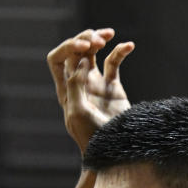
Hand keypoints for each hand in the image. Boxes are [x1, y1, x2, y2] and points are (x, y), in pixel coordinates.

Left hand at [47, 28, 133, 150]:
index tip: (85, 49)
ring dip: (98, 39)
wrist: (113, 151)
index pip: (58, 59)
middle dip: (84, 40)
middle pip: (75, 51)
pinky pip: (114, 62)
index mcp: (65, 90)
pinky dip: (120, 51)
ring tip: (108, 36)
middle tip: (98, 40)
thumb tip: (81, 61)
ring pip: (93, 52)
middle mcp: (78, 84)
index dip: (69, 48)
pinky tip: (129, 45)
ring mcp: (95, 84)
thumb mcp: (78, 112)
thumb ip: (75, 84)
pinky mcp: (113, 86)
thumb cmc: (92, 137)